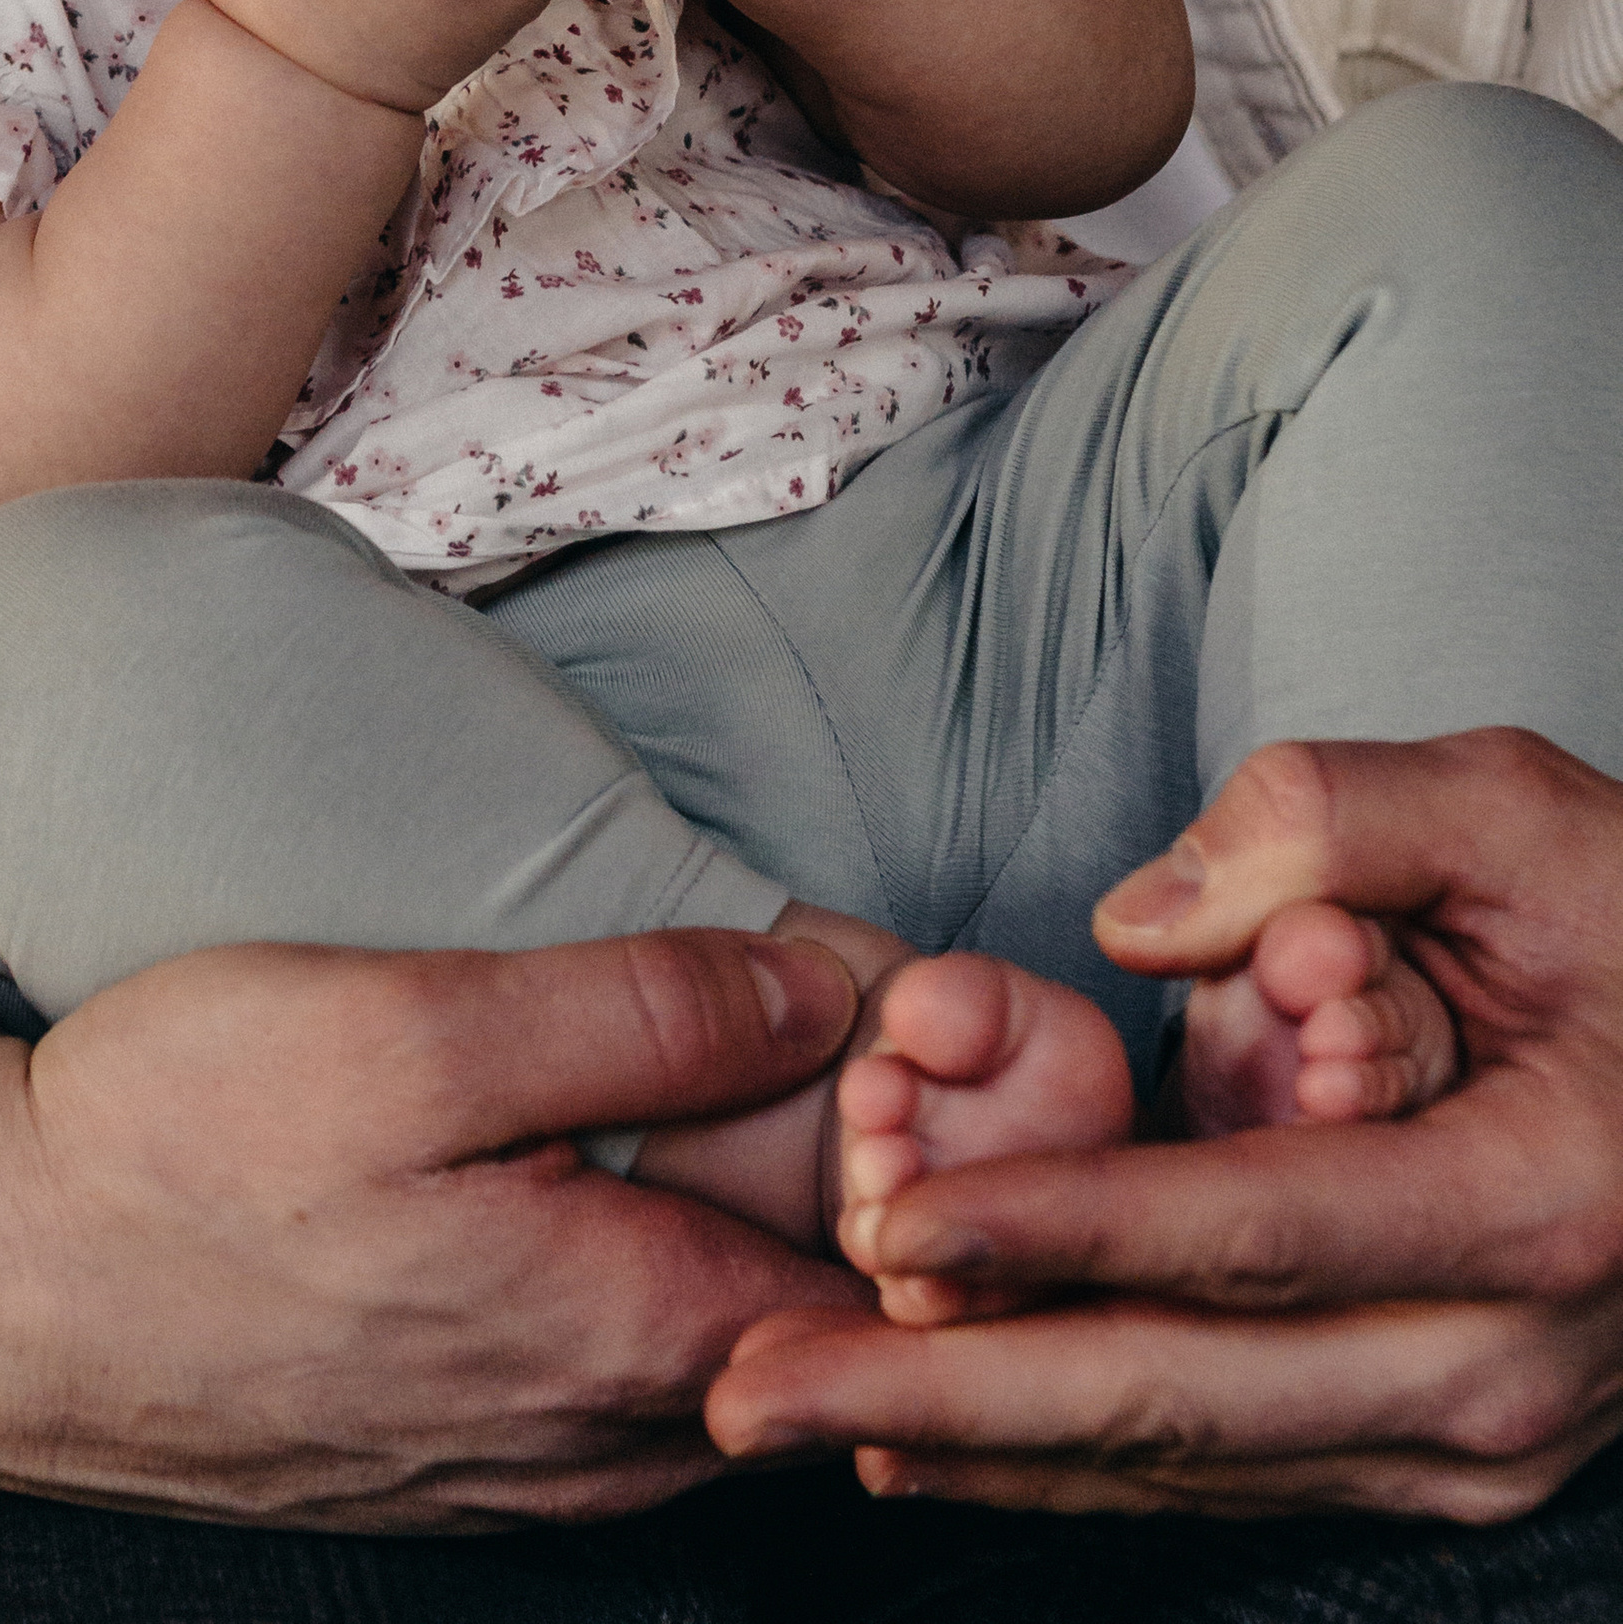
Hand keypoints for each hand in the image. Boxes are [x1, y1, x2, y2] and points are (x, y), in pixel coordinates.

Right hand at [0, 577, 873, 1525]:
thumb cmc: (175, 1145)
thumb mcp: (408, 1030)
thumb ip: (636, 1011)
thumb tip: (828, 983)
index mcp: (632, 1336)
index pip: (895, 1260)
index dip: (962, 1131)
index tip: (963, 1009)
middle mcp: (613, 1437)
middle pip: (834, 1308)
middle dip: (900, 1172)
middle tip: (890, 1014)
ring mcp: (540, 1460)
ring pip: (743, 1336)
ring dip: (798, 1217)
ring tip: (789, 1063)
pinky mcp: (471, 1443)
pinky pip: (647, 1361)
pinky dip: (699, 1261)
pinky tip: (652, 1154)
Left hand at [704, 733, 1622, 1522]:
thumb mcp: (1535, 818)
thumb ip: (1337, 821)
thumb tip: (1139, 916)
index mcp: (1531, 1201)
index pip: (1254, 1229)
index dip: (1067, 1231)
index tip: (903, 1230)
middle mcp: (1498, 1361)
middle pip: (1184, 1388)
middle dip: (948, 1388)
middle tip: (750, 1383)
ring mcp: (1469, 1435)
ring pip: (1187, 1455)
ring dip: (975, 1438)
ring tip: (784, 1409)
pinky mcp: (1434, 1455)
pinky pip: (1227, 1468)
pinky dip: (1068, 1461)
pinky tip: (925, 1438)